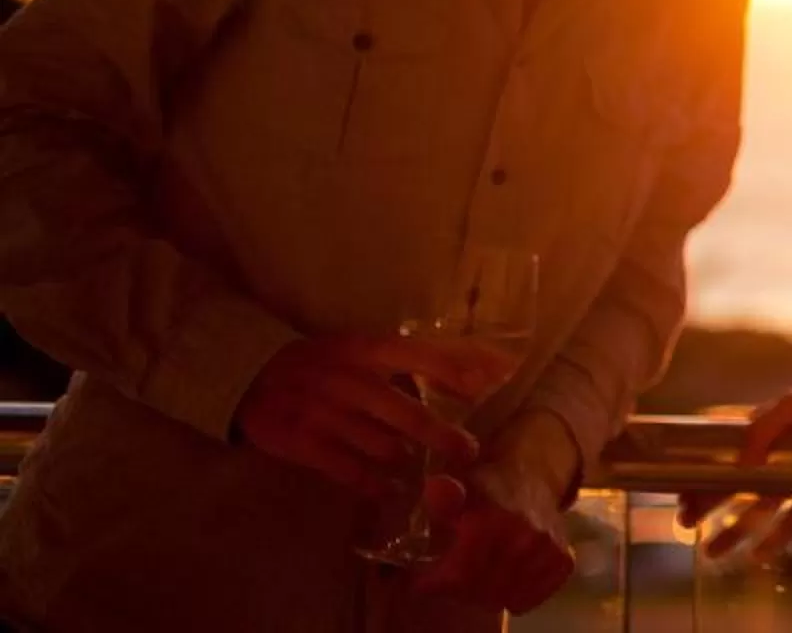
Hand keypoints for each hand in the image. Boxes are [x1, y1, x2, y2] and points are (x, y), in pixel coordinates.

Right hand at [234, 333, 514, 499]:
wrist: (250, 374)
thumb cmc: (320, 362)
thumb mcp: (361, 349)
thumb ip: (411, 359)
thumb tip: (476, 370)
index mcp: (365, 350)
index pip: (422, 357)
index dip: (459, 371)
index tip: (493, 386)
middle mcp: (348, 380)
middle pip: (406, 412)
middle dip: (442, 435)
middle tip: (468, 451)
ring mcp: (323, 413)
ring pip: (380, 445)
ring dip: (408, 461)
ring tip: (430, 474)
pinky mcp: (301, 443)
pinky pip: (346, 469)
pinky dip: (372, 483)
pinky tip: (389, 491)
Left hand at [411, 443, 576, 614]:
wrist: (535, 478)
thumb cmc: (490, 486)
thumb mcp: (461, 487)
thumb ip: (445, 495)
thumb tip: (435, 488)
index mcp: (495, 520)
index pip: (459, 575)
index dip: (436, 582)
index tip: (424, 581)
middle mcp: (526, 537)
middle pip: (480, 590)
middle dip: (458, 588)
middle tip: (450, 579)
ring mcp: (547, 550)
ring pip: (504, 598)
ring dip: (485, 593)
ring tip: (475, 578)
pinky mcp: (562, 560)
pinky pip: (530, 598)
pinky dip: (515, 597)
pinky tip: (505, 582)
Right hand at [678, 370, 791, 560]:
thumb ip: (764, 429)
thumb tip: (741, 465)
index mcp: (767, 427)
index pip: (725, 455)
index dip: (702, 475)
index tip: (680, 496)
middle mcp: (781, 452)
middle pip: (738, 484)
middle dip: (709, 504)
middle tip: (685, 525)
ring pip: (761, 506)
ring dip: (735, 529)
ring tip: (711, 551)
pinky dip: (778, 535)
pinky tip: (759, 553)